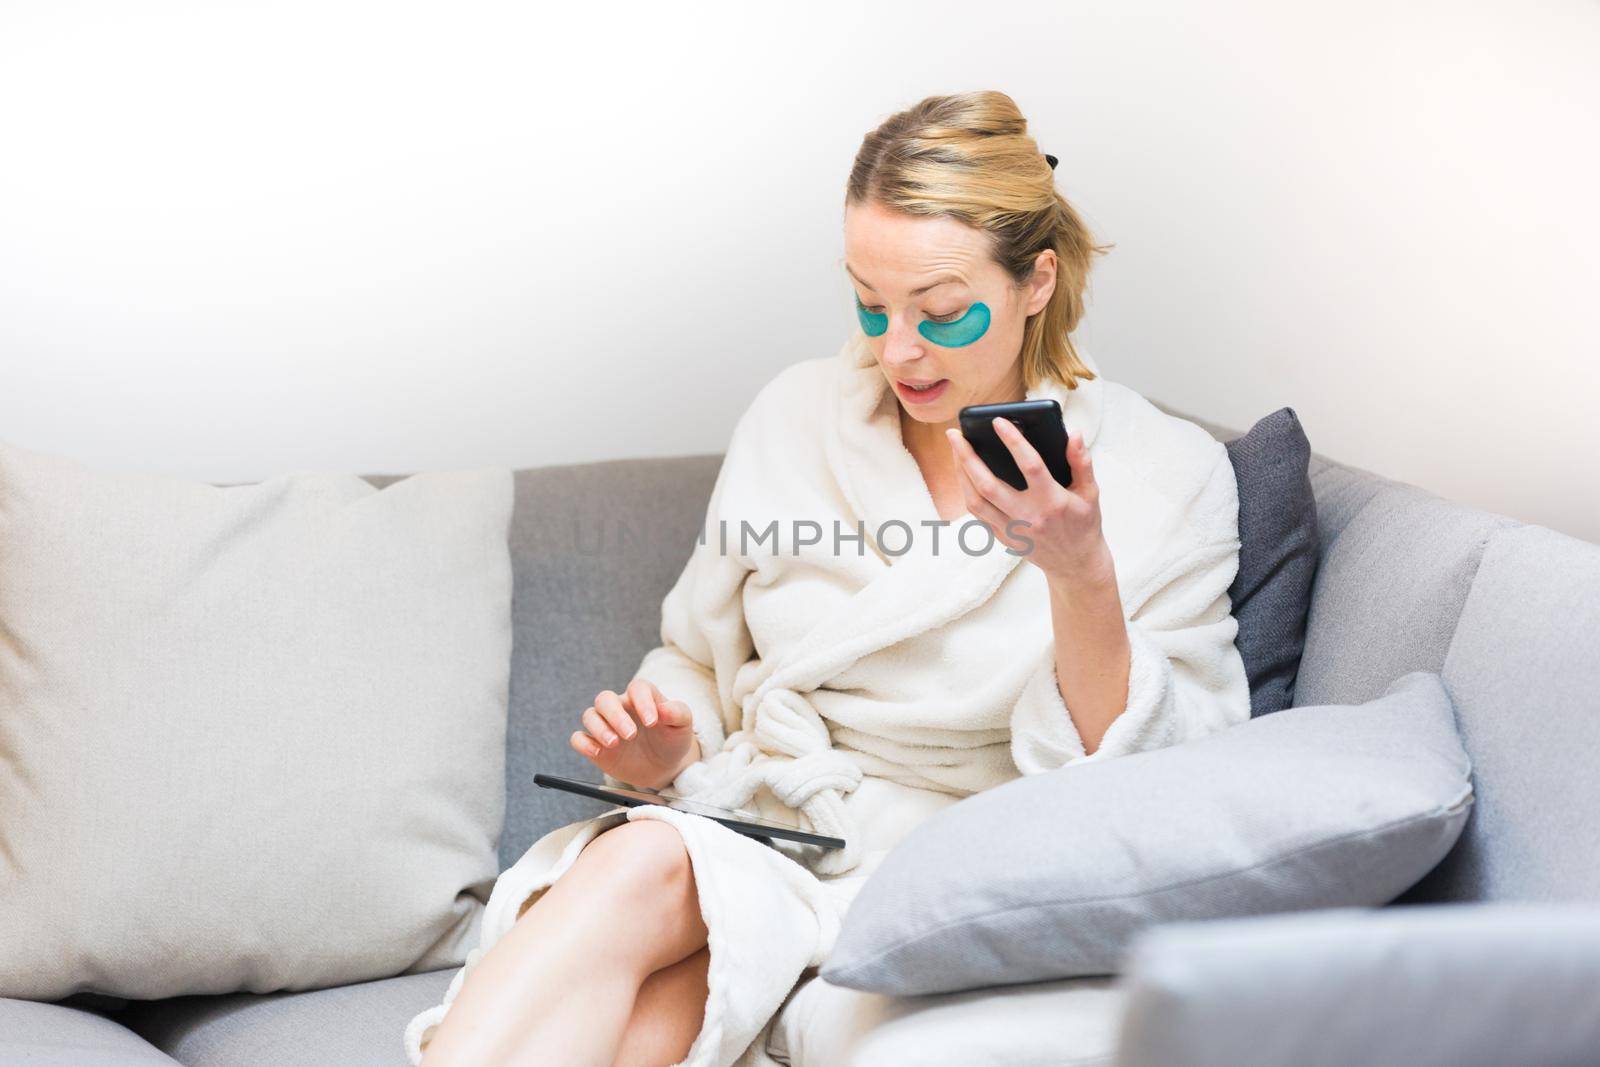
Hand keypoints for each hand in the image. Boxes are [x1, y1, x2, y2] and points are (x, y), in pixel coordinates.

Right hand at [569, 678, 699, 789]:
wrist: (663, 767)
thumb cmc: (672, 740)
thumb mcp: (683, 726)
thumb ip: (677, 713)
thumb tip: (664, 709)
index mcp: (642, 697)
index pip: (637, 688)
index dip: (643, 702)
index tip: (652, 722)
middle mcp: (620, 708)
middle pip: (605, 699)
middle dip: (615, 715)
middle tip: (631, 735)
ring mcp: (606, 726)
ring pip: (589, 716)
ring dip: (599, 728)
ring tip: (614, 743)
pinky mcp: (595, 746)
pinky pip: (578, 739)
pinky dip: (583, 743)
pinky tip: (596, 751)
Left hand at [944, 418, 1113, 583]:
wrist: (1075, 564)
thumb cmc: (1083, 523)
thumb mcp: (1090, 493)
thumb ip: (1082, 462)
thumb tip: (1074, 434)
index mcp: (1052, 501)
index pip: (1030, 466)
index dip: (1013, 442)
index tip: (998, 422)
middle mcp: (1028, 517)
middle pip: (988, 484)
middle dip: (967, 457)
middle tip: (955, 434)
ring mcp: (1012, 529)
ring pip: (975, 499)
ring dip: (960, 473)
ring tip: (955, 450)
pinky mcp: (1002, 537)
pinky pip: (977, 512)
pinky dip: (967, 490)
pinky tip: (963, 472)